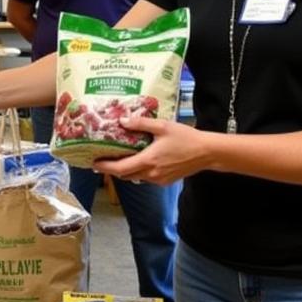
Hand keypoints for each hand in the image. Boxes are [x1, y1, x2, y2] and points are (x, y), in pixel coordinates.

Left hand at [93, 117, 209, 185]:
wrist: (207, 152)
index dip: (105, 167)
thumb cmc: (186, 138)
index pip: (120, 169)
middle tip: (101, 160)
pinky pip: (146, 178)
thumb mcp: (162, 126)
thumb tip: (122, 120)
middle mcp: (151, 174)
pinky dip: (138, 171)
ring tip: (118, 159)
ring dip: (125, 170)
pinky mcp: (165, 181)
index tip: (93, 163)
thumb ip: (140, 124)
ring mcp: (158, 180)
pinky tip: (138, 161)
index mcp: (148, 161)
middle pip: (125, 175)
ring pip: (135, 177)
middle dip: (112, 169)